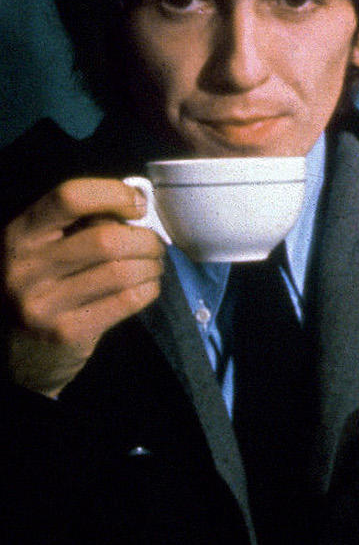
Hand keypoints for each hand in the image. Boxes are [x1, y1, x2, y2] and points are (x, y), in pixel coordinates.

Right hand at [6, 177, 166, 396]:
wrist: (23, 350)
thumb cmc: (45, 286)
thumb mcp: (44, 249)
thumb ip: (79, 224)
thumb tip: (135, 203)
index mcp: (18, 235)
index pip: (70, 197)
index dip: (114, 194)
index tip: (137, 204)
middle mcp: (24, 268)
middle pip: (106, 239)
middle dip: (144, 239)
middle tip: (153, 244)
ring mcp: (44, 303)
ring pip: (122, 271)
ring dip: (151, 265)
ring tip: (153, 265)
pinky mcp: (68, 331)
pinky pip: (128, 300)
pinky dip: (149, 288)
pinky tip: (147, 285)